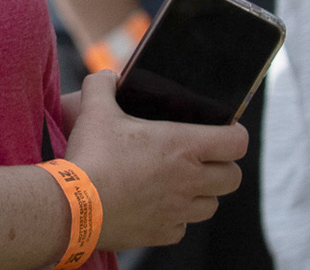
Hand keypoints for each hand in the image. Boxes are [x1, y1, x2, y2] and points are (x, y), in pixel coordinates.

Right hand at [64, 73, 247, 250]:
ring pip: (210, 206)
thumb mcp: (94, 110)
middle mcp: (189, 180)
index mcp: (183, 146)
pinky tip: (153, 207)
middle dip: (222, 168)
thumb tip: (106, 76)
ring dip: (200, 195)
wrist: (73, 206)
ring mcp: (178, 211)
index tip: (223, 132)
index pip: (236, 142)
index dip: (234, 135)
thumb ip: (102, 85)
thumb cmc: (90, 157)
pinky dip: (174, 218)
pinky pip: (181, 228)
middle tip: (200, 160)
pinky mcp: (162, 233)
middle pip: (233, 178)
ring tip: (177, 184)